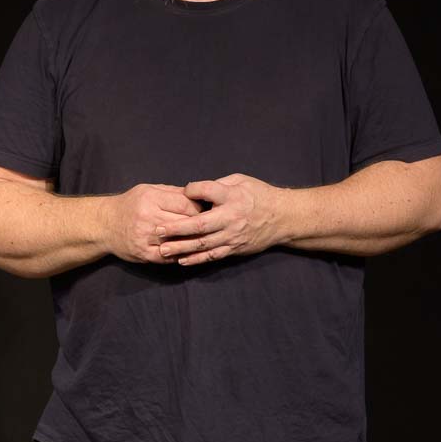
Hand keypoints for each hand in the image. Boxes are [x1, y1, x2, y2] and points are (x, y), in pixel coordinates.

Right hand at [107, 184, 202, 263]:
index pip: (185, 204)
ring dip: (190, 241)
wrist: (104, 225)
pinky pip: (167, 256)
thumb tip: (198, 195)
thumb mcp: (148, 190)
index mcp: (151, 198)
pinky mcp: (143, 253)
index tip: (204, 212)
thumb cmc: (130, 205)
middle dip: (198, 225)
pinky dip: (178, 254)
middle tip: (206, 226)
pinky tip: (184, 251)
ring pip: (178, 241)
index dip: (198, 209)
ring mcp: (145, 237)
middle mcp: (148, 217)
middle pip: (184, 223)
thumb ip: (172, 192)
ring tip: (199, 239)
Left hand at [162, 174, 283, 264]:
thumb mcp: (241, 181)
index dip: (192, 190)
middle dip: (177, 228)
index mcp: (233, 197)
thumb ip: (217, 185)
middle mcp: (231, 218)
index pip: (208, 192)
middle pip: (200, 224)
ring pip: (204, 244)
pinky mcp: (234, 248)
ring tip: (162, 250)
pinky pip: (213, 256)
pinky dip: (197, 259)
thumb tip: (193, 190)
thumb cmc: (259, 195)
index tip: (182, 191)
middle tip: (157, 230)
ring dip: (182, 248)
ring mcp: (233, 236)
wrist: (283, 217)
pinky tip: (181, 260)